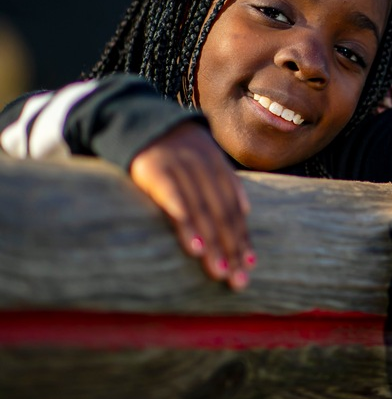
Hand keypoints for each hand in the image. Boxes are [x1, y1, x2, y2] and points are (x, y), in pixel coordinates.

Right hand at [128, 121, 252, 289]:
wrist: (134, 118)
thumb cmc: (171, 148)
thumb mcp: (200, 158)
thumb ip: (221, 182)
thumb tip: (246, 210)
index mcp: (217, 167)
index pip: (234, 208)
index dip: (243, 236)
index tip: (250, 264)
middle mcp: (205, 168)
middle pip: (223, 214)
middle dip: (232, 248)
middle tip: (238, 280)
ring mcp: (183, 169)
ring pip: (203, 212)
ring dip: (214, 244)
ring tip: (219, 272)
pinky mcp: (158, 171)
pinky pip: (176, 201)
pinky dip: (187, 224)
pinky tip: (195, 247)